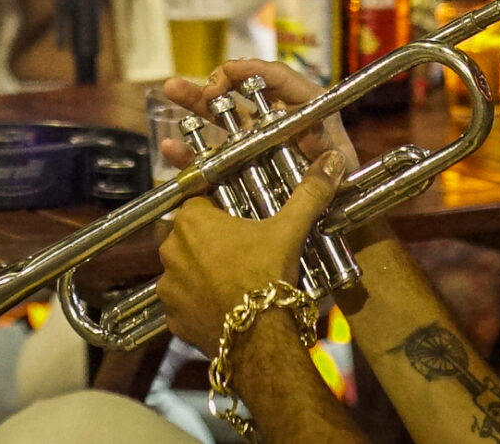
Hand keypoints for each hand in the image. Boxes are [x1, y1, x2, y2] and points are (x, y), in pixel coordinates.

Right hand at [155, 58, 359, 174]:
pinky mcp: (238, 170)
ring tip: (170, 89)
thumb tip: (311, 132)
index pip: (278, 78)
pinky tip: (171, 148)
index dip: (254, 69)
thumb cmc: (347, 190)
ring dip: (194, 104)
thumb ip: (327, 149)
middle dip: (216, 83)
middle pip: (242, 93)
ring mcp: (254, 144)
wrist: (338, 226)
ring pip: (220, 119)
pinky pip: (211, 159)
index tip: (230, 70)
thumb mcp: (343, 167)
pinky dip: (190, 154)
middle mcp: (275, 121)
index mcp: (304, 109)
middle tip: (202, 85)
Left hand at [158, 149, 345, 350]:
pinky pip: (184, 304)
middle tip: (242, 250)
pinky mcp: (173, 318)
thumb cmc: (267, 274)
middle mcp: (170, 250)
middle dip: (210, 241)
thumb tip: (332, 162)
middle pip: (190, 236)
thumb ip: (307, 194)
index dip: (220, 210)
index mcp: (191, 221)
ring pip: (184, 270)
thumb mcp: (289, 230)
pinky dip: (199, 304)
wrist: (259, 337)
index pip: (199, 202)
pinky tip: (223, 306)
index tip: (239, 220)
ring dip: (201, 273)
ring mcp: (168, 288)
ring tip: (233, 280)